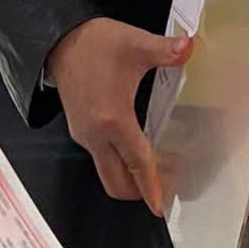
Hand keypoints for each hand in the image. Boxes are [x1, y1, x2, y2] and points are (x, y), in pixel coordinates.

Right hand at [45, 17, 191, 213]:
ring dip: (130, 176)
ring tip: (158, 166)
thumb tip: (189, 46)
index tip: (160, 206)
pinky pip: (101, 158)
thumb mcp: (134, 43)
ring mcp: (85, 136)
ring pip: (107, 171)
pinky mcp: (80, 131)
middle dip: (140, 191)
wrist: (59, 41)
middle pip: (116, 181)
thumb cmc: (96, 44)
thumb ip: (164, 49)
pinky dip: (119, 163)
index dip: (150, 186)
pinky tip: (138, 147)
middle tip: (167, 184)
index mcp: (113, 119)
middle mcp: (95, 135)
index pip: (136, 162)